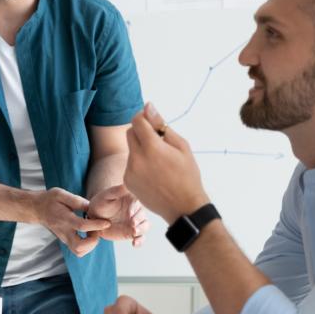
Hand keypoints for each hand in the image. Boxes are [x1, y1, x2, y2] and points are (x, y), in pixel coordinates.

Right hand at [33, 188, 110, 256]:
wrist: (37, 209)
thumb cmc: (50, 200)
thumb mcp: (61, 194)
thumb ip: (77, 201)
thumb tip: (92, 207)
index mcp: (64, 219)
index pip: (81, 226)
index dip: (96, 225)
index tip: (107, 222)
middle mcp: (64, 232)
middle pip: (79, 247)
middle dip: (93, 241)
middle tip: (96, 230)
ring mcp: (64, 239)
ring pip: (79, 252)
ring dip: (91, 245)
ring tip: (93, 232)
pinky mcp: (66, 241)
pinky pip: (78, 251)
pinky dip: (87, 246)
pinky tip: (89, 234)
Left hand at [85, 184, 148, 248]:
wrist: (95, 216)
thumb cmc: (101, 202)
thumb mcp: (107, 195)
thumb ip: (117, 190)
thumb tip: (127, 184)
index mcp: (133, 199)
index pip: (141, 201)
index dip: (137, 207)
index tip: (130, 212)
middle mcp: (136, 211)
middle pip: (144, 215)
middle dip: (140, 220)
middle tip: (132, 223)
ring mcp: (135, 222)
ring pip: (145, 226)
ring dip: (142, 230)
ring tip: (134, 232)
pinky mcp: (132, 232)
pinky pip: (140, 238)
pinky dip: (140, 241)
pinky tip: (134, 243)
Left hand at [124, 103, 208, 223]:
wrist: (183, 207)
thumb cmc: (187, 175)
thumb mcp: (181, 146)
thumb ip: (161, 125)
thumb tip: (148, 106)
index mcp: (152, 148)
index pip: (137, 121)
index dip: (143, 116)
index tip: (150, 119)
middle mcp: (136, 158)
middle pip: (130, 133)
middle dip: (141, 132)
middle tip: (158, 141)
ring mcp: (129, 171)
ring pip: (131, 149)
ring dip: (141, 149)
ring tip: (159, 162)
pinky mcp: (127, 181)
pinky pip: (130, 164)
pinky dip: (139, 163)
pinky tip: (153, 174)